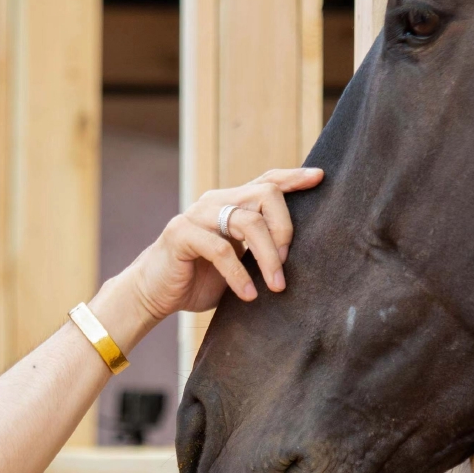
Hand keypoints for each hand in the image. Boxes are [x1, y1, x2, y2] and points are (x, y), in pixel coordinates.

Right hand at [107, 167, 324, 330]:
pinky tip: (248, 295)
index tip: (319, 177)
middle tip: (287, 263)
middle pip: (265, 194)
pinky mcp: (181, 234)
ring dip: (268, 256)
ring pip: (247, 221)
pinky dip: (239, 275)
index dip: (293, 177)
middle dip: (285, 228)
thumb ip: (259, 249)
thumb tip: (298, 253)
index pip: (266, 181)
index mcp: (231, 204)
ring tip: (276, 285)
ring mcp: (197, 215)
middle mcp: (215, 202)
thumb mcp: (238, 261)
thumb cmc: (199, 279)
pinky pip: (221, 250)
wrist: (154, 293)